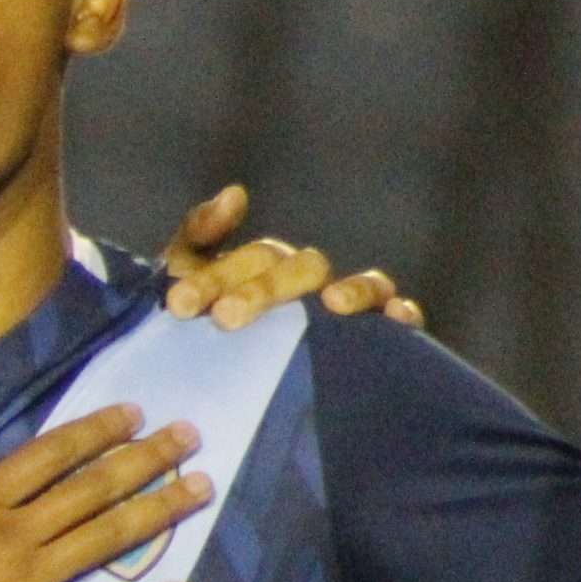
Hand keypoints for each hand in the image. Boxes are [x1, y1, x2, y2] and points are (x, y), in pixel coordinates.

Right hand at [0, 398, 207, 581]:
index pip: (50, 455)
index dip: (96, 432)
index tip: (135, 414)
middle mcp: (13, 532)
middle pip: (94, 487)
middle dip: (148, 459)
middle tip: (191, 438)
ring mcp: (27, 580)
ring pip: (108, 537)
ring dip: (160, 512)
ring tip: (202, 490)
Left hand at [157, 184, 419, 329]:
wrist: (207, 388)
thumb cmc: (198, 327)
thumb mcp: (181, 283)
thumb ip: (198, 238)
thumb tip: (237, 192)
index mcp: (262, 267)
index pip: (249, 258)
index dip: (215, 277)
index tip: (179, 304)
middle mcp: (306, 281)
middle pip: (300, 268)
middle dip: (263, 290)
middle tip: (225, 319)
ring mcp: (342, 307)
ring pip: (363, 284)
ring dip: (353, 289)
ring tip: (332, 303)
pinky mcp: (371, 338)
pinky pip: (397, 317)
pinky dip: (401, 311)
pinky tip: (396, 316)